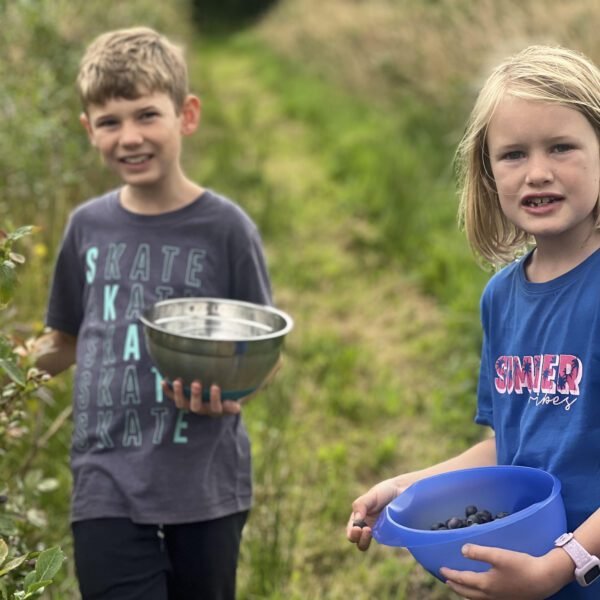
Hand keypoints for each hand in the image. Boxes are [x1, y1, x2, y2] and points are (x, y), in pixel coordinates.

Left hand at [162, 379, 241, 415]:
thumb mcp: (237, 395)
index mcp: (218, 409)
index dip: (215, 398)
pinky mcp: (182, 400)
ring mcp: (191, 405)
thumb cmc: (231, 394)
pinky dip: (167, 391)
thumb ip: (238, 395)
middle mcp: (203, 409)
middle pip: (197, 407)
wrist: (219, 398)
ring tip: (178, 381)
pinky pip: (172, 398)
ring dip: (179, 393)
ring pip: (182, 404)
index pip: (217, 406)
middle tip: (196, 383)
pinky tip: (164, 381)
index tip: (215, 386)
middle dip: (196, 395)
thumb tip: (239, 401)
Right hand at [347, 479, 403, 550]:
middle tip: (366, 529)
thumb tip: (357, 520)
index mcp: (360, 517)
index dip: (352, 532)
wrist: (404, 490)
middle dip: (358, 538)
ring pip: (367, 544)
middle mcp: (367, 526)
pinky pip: (384, 542)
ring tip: (370, 530)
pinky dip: (382, 540)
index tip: (358, 528)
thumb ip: (361, 505)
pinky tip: (385, 532)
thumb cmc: (385, 492)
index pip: (351, 530)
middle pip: (358, 540)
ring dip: (364, 541)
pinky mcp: (391, 535)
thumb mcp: (371, 496)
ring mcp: (379, 532)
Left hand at [440, 544, 571, 598]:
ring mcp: (500, 599)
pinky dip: (477, 596)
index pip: (462, 580)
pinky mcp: (508, 599)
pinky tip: (481, 593)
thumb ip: (479, 552)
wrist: (545, 579)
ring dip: (465, 593)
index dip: (450, 574)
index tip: (441, 569)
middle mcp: (490, 595)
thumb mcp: (498, 555)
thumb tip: (462, 550)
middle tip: (447, 580)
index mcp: (485, 584)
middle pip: (467, 592)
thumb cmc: (521, 566)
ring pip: (476, 599)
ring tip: (460, 587)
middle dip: (455, 586)